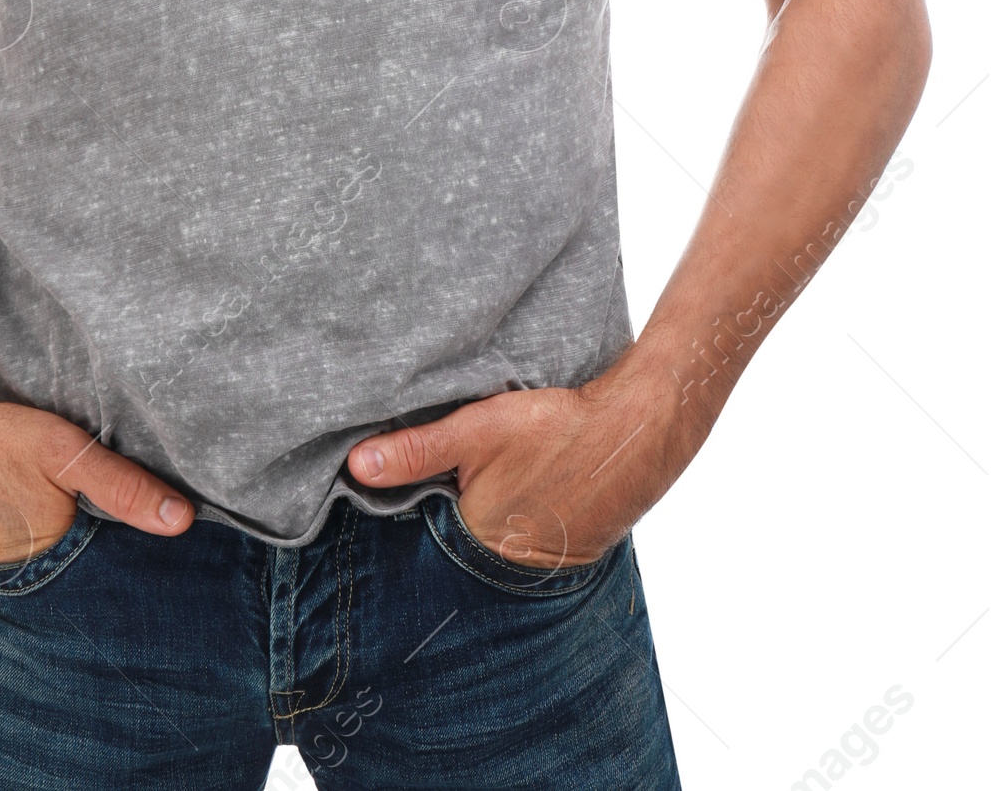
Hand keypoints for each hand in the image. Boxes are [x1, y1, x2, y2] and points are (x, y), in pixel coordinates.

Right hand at [0, 386, 195, 563]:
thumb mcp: (67, 454)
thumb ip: (123, 487)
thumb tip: (183, 521)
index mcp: (52, 559)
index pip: (107, 568)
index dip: (126, 549)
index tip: (150, 534)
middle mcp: (21, 579)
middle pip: (76, 567)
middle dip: (93, 549)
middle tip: (92, 510)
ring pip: (45, 561)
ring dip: (57, 543)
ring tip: (58, 509)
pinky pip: (14, 553)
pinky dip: (26, 537)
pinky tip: (23, 507)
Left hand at [347, 373, 677, 569]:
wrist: (636, 432)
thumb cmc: (555, 430)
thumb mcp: (475, 431)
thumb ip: (415, 451)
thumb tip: (356, 466)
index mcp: (476, 539)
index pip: (426, 529)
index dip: (414, 503)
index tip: (401, 480)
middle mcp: (508, 562)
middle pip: (458, 535)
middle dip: (450, 507)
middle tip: (453, 472)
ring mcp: (544, 558)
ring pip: (494, 535)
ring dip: (487, 509)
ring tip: (493, 475)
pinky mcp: (572, 545)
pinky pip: (528, 533)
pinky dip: (521, 512)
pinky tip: (525, 482)